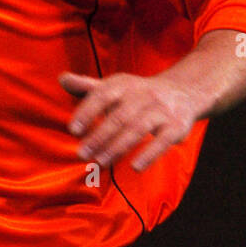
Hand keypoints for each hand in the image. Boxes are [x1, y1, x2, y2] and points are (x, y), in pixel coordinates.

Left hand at [58, 70, 199, 172]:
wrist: (183, 91)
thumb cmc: (138, 94)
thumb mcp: (115, 87)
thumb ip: (87, 87)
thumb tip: (62, 79)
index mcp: (124, 84)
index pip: (103, 95)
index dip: (87, 111)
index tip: (73, 130)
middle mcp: (144, 94)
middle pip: (119, 116)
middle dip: (99, 136)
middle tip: (82, 154)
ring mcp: (161, 110)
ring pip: (138, 129)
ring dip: (118, 147)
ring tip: (100, 162)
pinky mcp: (177, 126)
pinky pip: (163, 140)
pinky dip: (149, 153)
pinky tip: (135, 167)